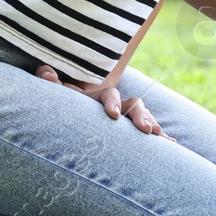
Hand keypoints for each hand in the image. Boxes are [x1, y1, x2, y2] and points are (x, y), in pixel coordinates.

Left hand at [34, 64, 175, 140]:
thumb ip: (53, 82)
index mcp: (102, 96)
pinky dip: (161, 137)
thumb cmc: (70, 102)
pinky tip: (171, 143)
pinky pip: (151, 130)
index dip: (113, 104)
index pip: (111, 96)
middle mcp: (120, 104)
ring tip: (162, 137)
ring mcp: (129, 116)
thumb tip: (43, 72)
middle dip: (141, 117)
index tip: (113, 116)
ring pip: (146, 117)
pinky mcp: (134, 128)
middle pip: (135, 105)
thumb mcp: (61, 93)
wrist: (83, 105)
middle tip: (146, 130)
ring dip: (153, 125)